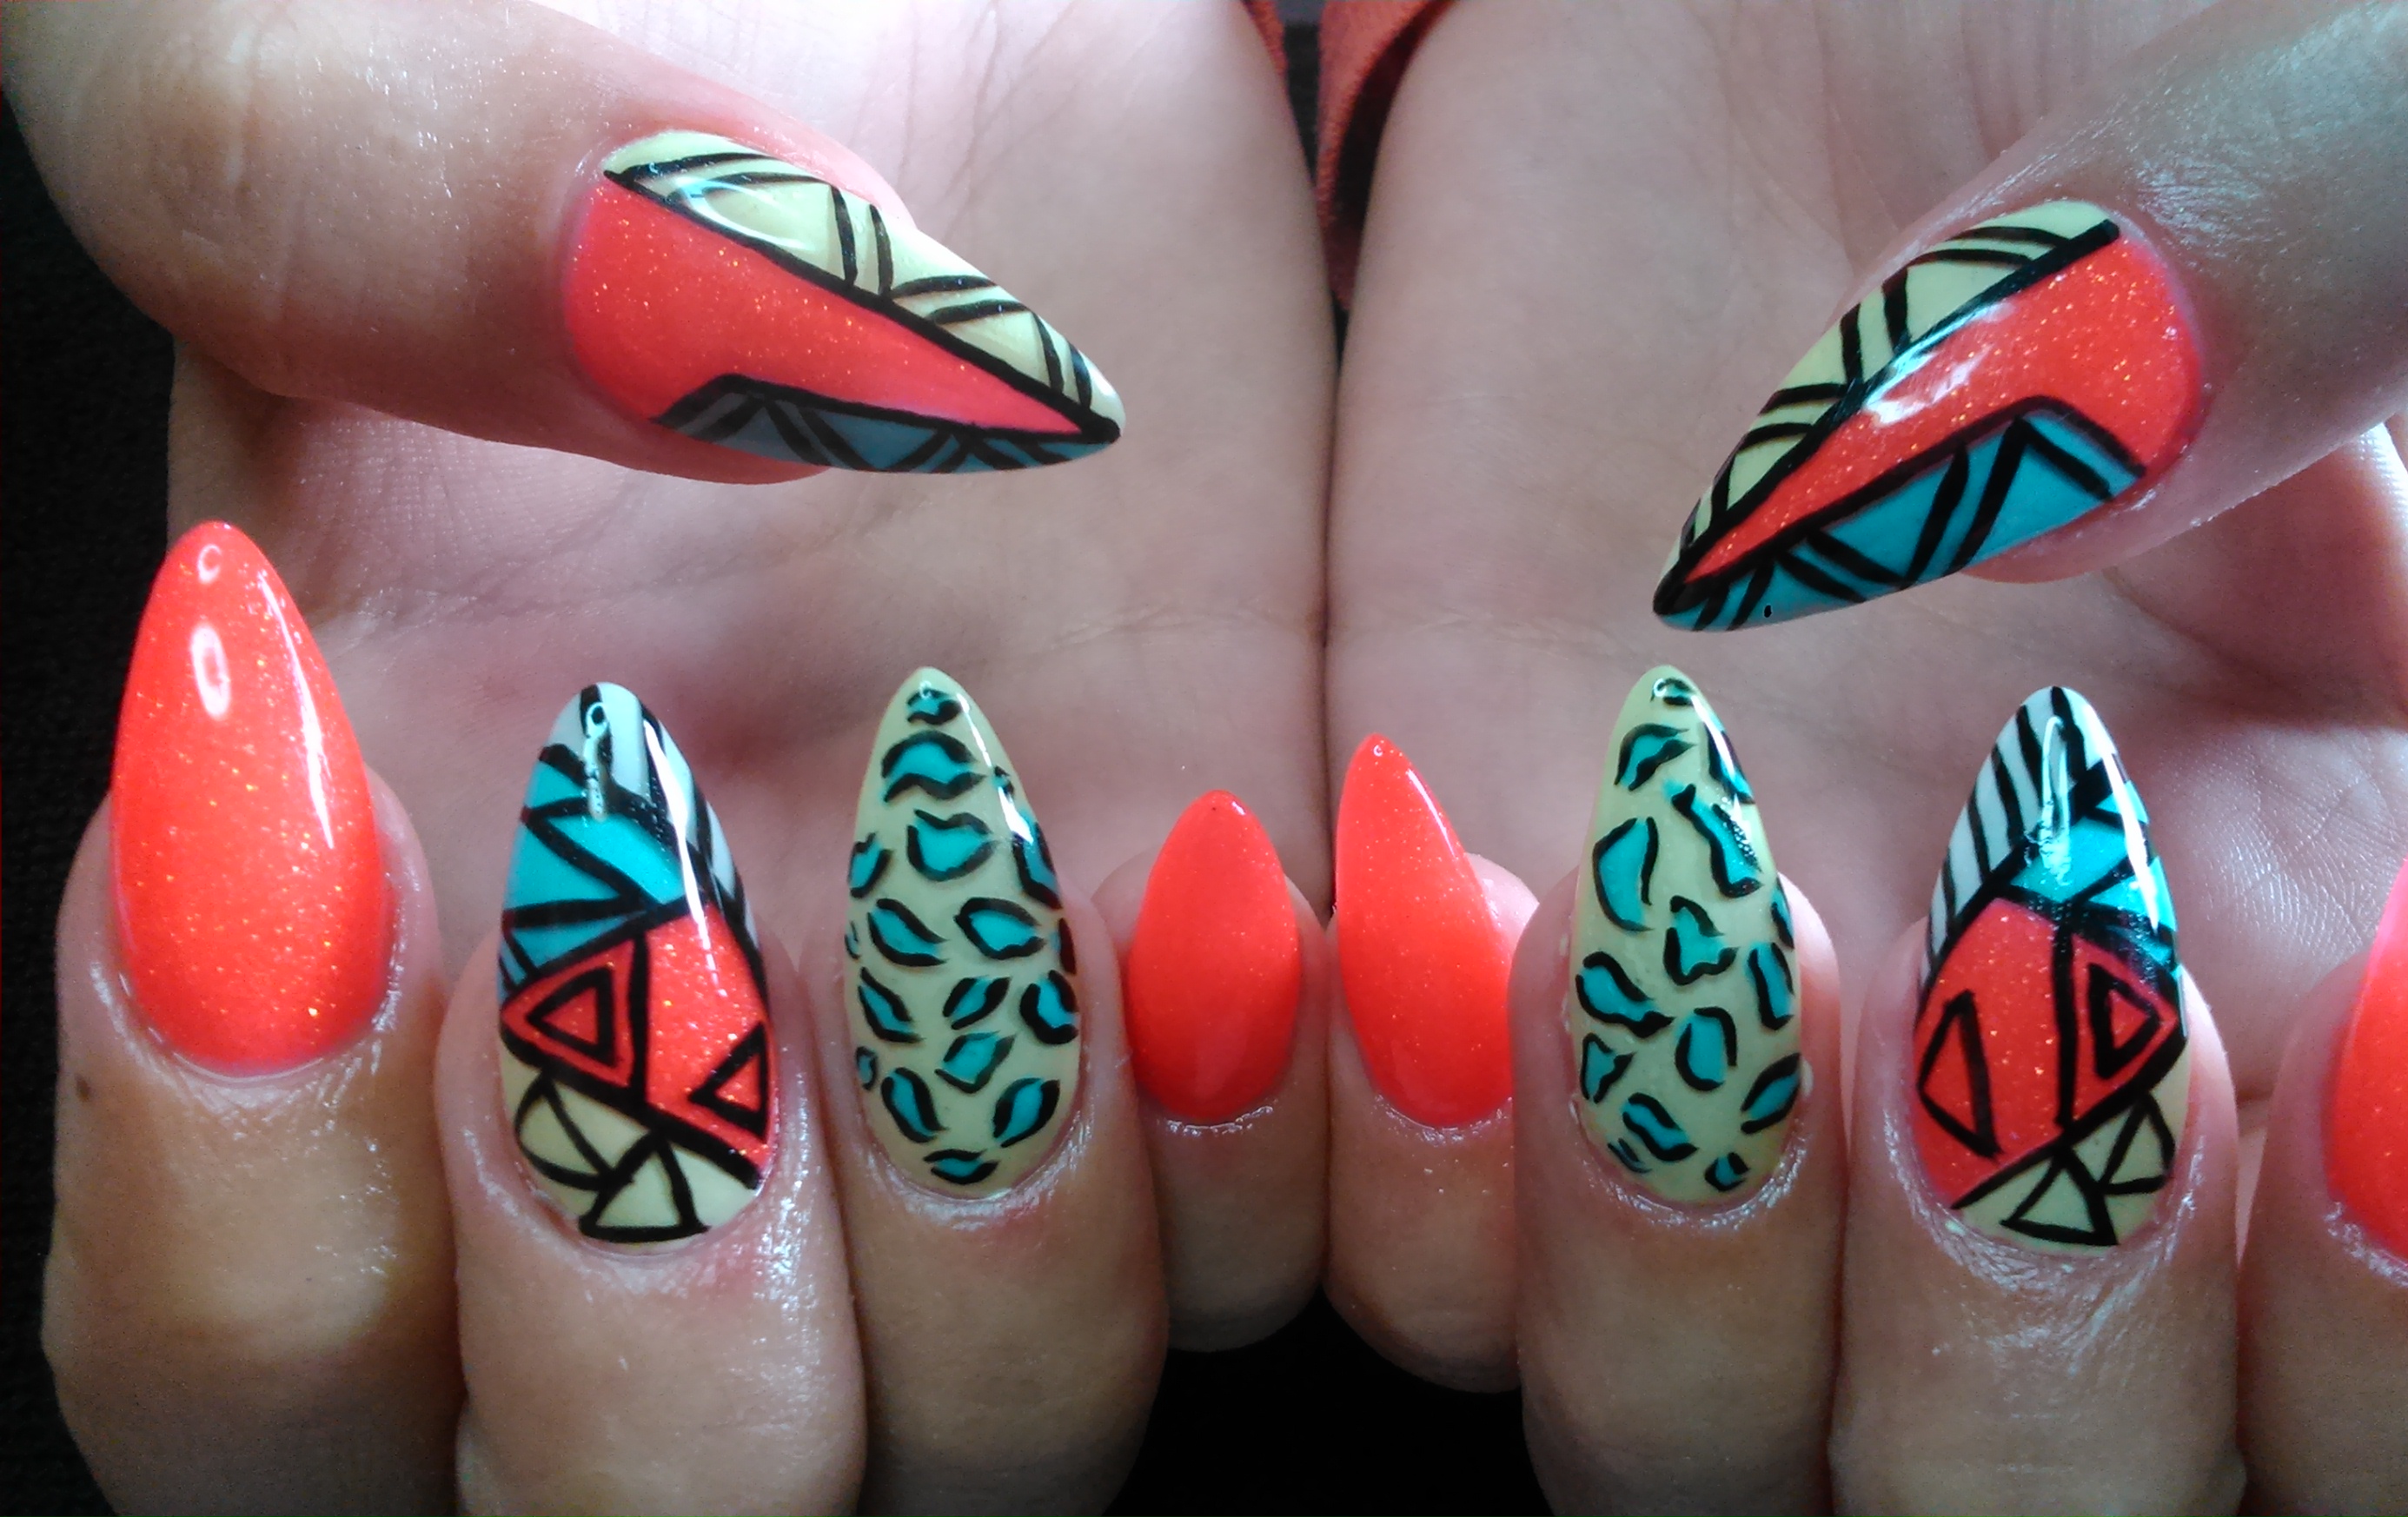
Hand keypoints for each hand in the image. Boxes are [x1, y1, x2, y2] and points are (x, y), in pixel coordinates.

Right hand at [19, 1, 1333, 1510]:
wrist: (925, 25)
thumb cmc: (578, 28)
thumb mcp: (338, 46)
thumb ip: (374, 203)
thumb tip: (689, 336)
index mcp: (367, 923)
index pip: (247, 1347)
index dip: (254, 1221)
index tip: (342, 862)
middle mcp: (682, 1056)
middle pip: (633, 1494)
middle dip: (664, 1317)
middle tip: (713, 925)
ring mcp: (991, 1037)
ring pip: (999, 1417)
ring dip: (1026, 1223)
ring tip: (1034, 838)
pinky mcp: (1258, 952)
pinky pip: (1316, 1218)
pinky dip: (1329, 1111)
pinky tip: (1335, 863)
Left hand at [1324, 0, 2407, 1509]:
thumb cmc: (2149, 2)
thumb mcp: (2370, 38)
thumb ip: (2350, 219)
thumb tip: (2058, 436)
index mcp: (2343, 933)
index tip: (2344, 1018)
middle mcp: (2024, 1067)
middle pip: (2048, 1503)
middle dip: (2026, 1338)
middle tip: (1994, 936)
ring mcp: (1711, 1037)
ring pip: (1682, 1422)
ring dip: (1674, 1246)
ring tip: (1678, 863)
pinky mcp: (1448, 936)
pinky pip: (1392, 1214)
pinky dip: (1385, 1124)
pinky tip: (1377, 879)